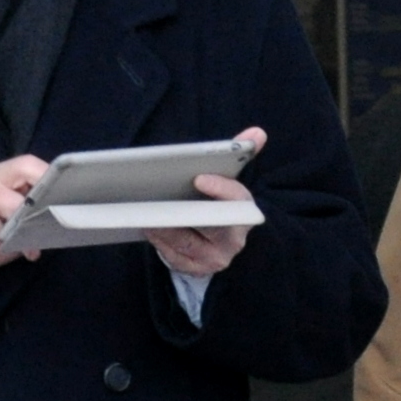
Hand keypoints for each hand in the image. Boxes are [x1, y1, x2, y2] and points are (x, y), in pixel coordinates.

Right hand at [0, 154, 53, 279]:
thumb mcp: (14, 231)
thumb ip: (33, 221)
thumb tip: (59, 223)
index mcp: (4, 177)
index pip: (32, 165)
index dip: (50, 177)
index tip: (68, 196)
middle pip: (24, 169)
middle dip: (38, 199)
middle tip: (40, 221)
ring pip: (10, 199)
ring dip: (15, 223)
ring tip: (8, 236)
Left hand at [145, 126, 269, 278]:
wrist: (224, 241)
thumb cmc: (220, 204)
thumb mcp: (231, 181)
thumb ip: (242, 153)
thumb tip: (258, 132)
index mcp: (244, 212)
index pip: (239, 201)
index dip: (222, 189)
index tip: (199, 178)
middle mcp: (234, 238)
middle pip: (208, 225)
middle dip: (183, 213)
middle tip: (159, 201)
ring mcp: (215, 257)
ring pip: (186, 243)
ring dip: (164, 228)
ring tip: (143, 213)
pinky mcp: (197, 269)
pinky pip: (176, 258)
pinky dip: (160, 244)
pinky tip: (147, 229)